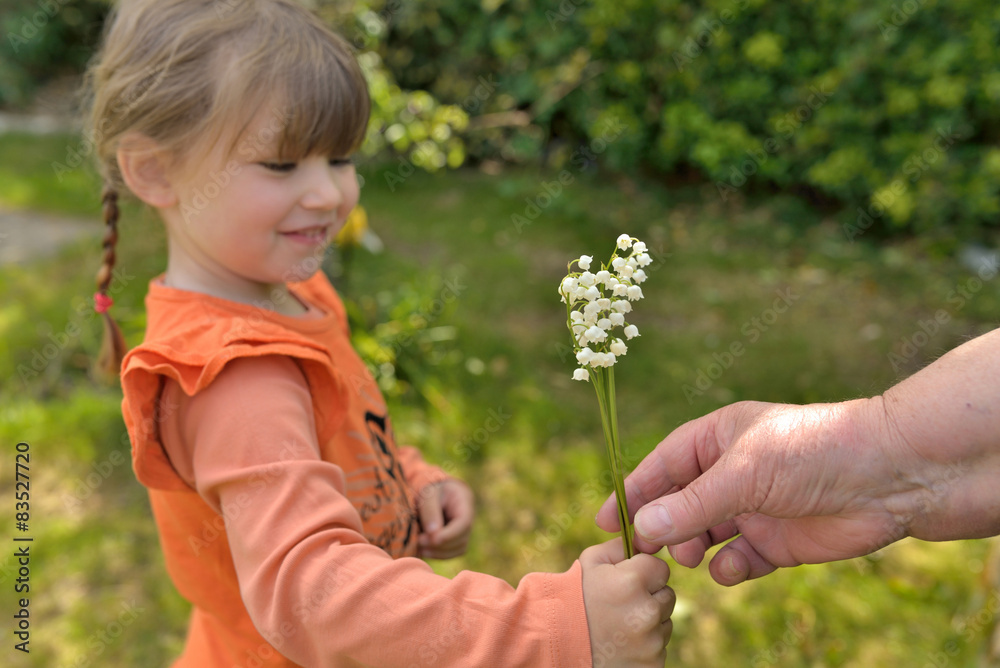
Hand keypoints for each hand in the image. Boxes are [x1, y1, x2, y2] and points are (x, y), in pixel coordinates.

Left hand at [416, 479, 474, 558]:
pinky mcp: (455, 540)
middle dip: (441, 545)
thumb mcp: (428, 493)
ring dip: (438, 552)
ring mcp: (463, 531)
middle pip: (462, 539)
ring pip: (457, 549)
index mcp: (464, 503)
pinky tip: (422, 550)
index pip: (464, 523)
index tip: (433, 539)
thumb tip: (433, 533)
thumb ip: (430, 511)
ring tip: (418, 547)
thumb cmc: (430, 488)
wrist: (431, 491)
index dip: (450, 535)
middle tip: (418, 541)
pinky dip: (437, 554)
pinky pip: (450, 553)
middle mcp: (468, 519)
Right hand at [581, 538, 673, 666]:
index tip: (627, 581)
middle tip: (620, 604)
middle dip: (649, 596)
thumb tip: (644, 542)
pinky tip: (621, 644)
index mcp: (632, 582)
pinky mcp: (652, 665)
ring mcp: (651, 643)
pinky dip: (644, 645)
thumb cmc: (573, 597)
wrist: (556, 642)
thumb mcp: (590, 562)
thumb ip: (620, 546)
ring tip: (617, 625)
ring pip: (664, 622)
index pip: (661, 568)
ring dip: (648, 621)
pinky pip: (659, 647)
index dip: (643, 573)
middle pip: (667, 595)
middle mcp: (646, 613)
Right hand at [598, 399, 922, 584]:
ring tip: (690, 557)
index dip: (633, 491)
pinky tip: (733, 568)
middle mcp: (731, 473)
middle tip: (647, 551)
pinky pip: (739, 561)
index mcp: (717, 438)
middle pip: (678, 504)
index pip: (662, 466)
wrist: (889, 477)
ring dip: (691, 548)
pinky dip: (730, 568)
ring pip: (704, 536)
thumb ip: (692, 503)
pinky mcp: (778, 542)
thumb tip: (643, 526)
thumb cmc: (811, 452)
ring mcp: (754, 509)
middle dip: (661, 527)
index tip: (606, 520)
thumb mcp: (743, 472)